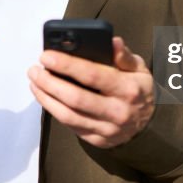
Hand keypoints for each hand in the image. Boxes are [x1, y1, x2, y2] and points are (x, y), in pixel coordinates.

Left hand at [27, 36, 153, 148]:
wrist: (149, 126)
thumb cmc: (138, 90)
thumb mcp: (140, 70)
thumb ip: (125, 56)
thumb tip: (113, 42)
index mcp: (128, 89)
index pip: (93, 75)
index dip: (67, 65)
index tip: (46, 55)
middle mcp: (117, 111)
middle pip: (75, 98)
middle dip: (49, 83)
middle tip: (34, 69)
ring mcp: (107, 129)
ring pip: (68, 115)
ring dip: (46, 98)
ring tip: (34, 82)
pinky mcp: (97, 140)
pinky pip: (70, 126)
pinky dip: (53, 110)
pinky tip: (45, 97)